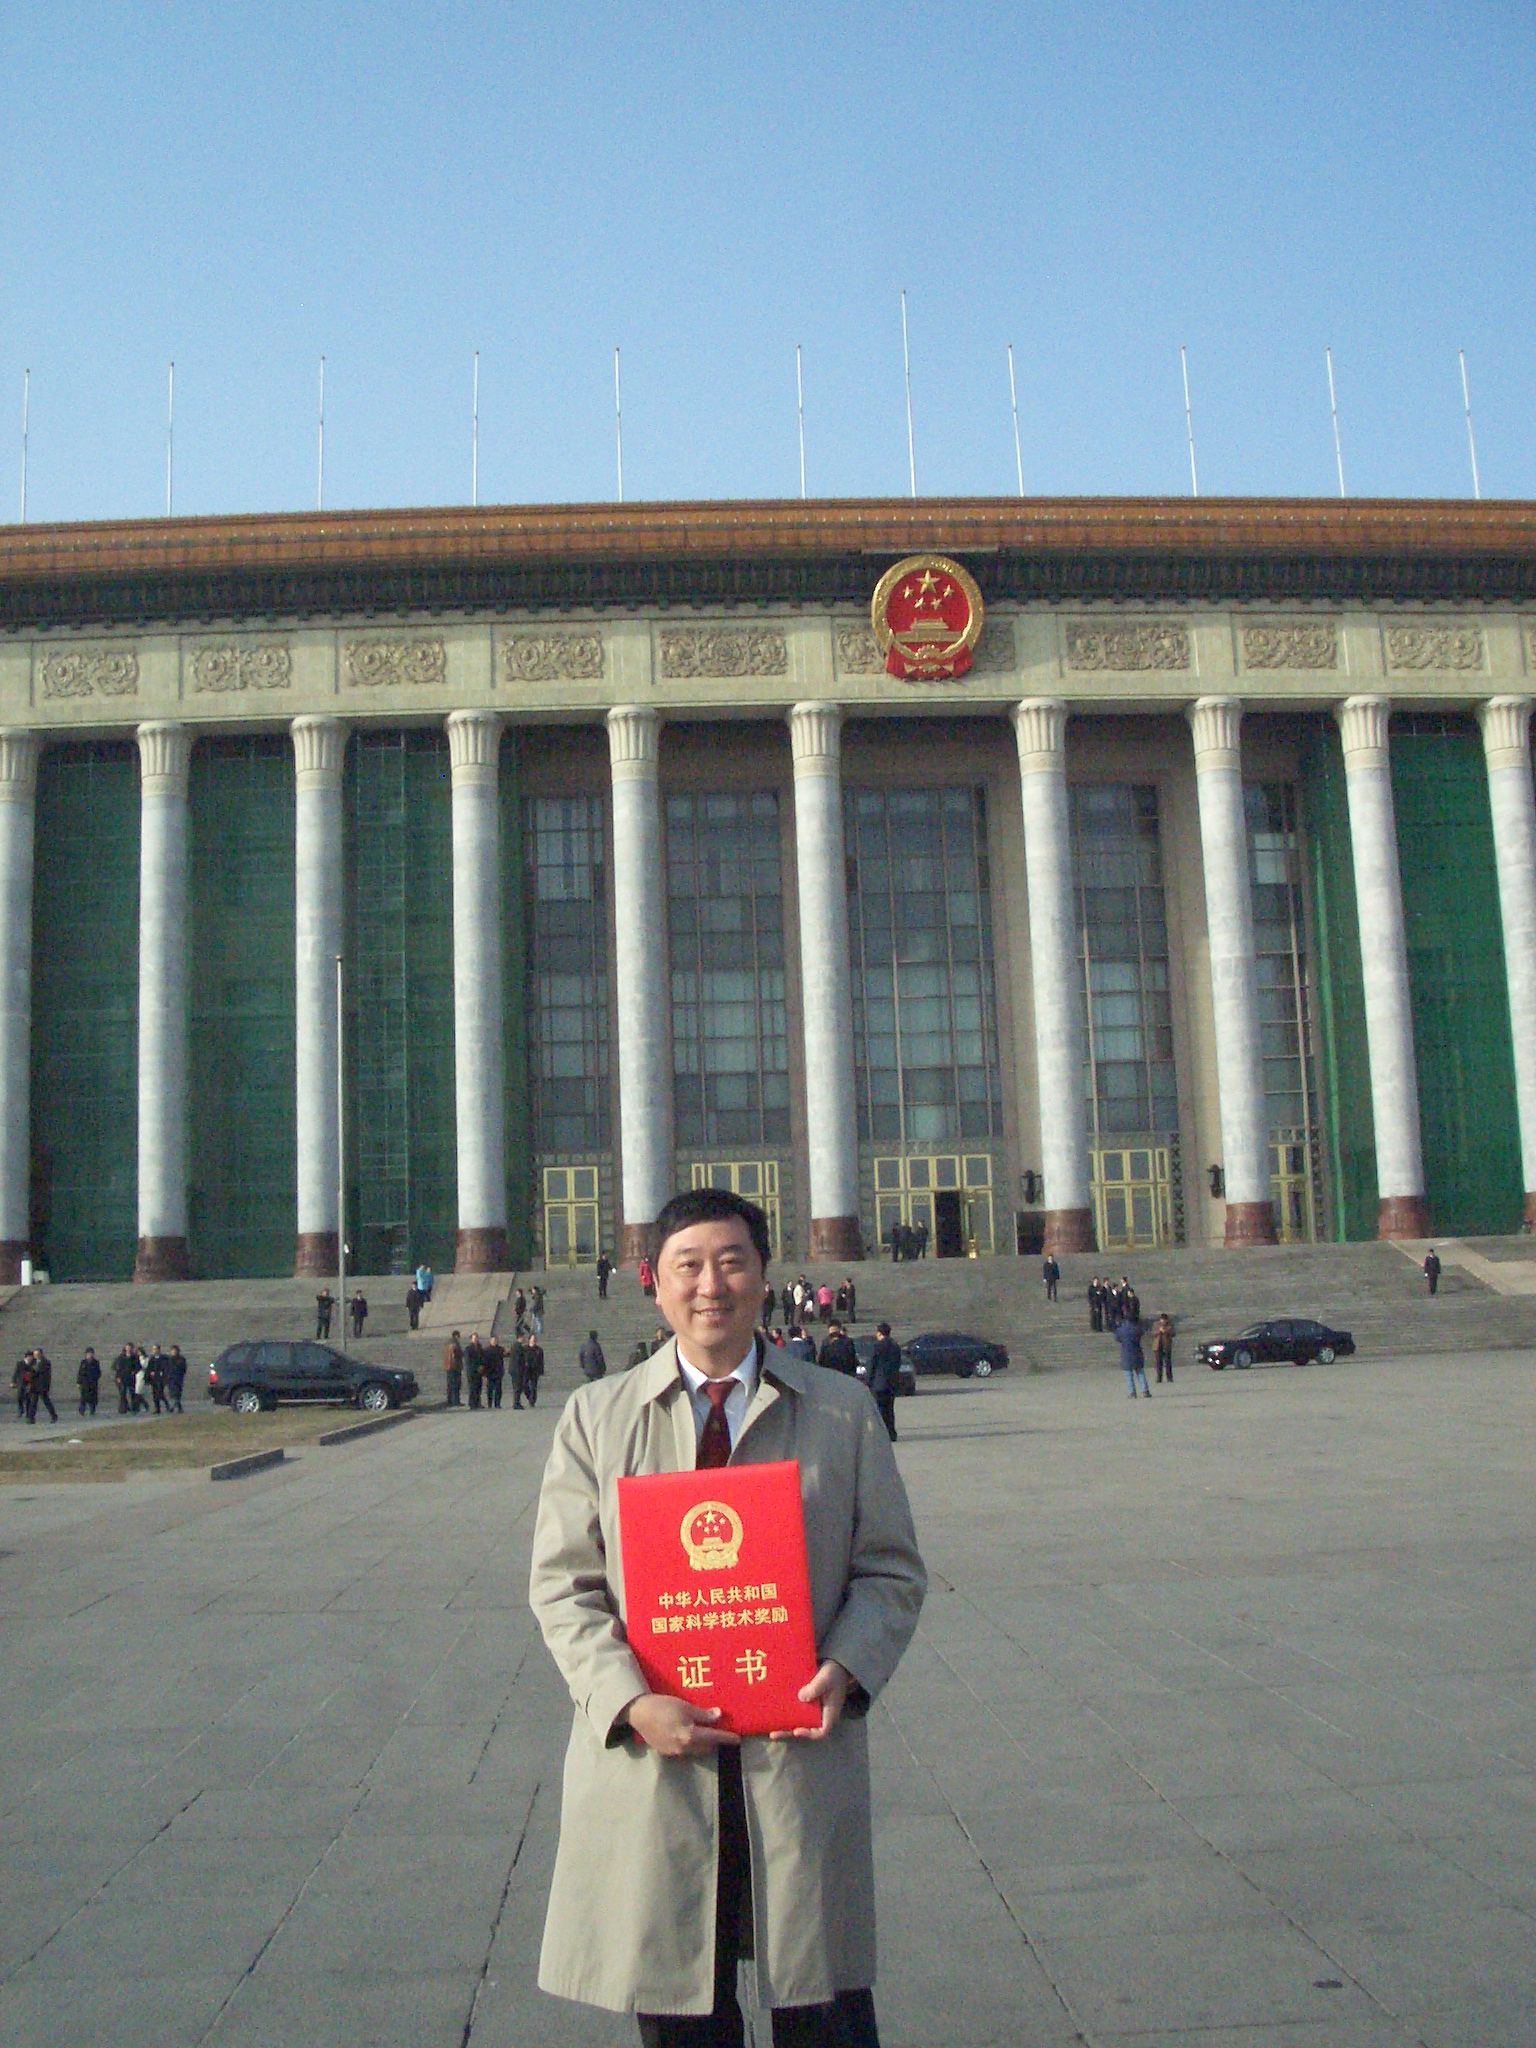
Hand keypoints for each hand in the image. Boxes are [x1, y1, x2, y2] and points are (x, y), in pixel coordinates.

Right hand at [624, 1693, 739, 1755]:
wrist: (639, 1713)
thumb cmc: (664, 1706)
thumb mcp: (685, 1706)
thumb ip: (703, 1714)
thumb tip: (718, 1715)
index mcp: (690, 1736)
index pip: (714, 1738)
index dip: (727, 1738)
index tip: (737, 1739)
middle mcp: (684, 1748)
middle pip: (706, 1747)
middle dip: (715, 1741)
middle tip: (721, 1733)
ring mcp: (674, 1753)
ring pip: (695, 1751)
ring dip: (703, 1744)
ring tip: (708, 1735)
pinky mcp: (666, 1752)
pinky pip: (684, 1751)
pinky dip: (691, 1745)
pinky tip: (690, 1736)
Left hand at [771, 1660, 851, 1740]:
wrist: (835, 1664)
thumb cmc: (833, 1672)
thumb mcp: (826, 1678)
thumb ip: (816, 1687)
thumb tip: (800, 1697)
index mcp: (829, 1713)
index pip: (821, 1731)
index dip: (809, 1734)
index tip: (796, 1731)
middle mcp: (820, 1715)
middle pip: (806, 1729)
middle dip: (789, 1732)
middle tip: (773, 1734)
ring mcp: (813, 1710)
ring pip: (799, 1721)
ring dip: (785, 1725)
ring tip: (770, 1729)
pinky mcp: (807, 1703)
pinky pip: (796, 1711)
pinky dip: (786, 1713)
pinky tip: (773, 1713)